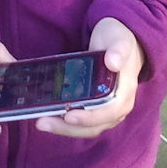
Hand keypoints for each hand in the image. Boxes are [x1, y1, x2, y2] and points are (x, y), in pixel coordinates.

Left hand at [34, 17, 144, 138]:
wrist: (120, 43)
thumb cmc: (119, 39)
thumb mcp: (119, 39)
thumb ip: (118, 49)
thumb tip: (113, 62)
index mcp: (125, 92)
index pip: (109, 112)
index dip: (89, 117)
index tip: (68, 116)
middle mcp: (119, 106)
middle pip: (94, 126)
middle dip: (68, 128)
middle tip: (42, 122)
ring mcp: (108, 110)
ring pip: (86, 128)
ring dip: (64, 128)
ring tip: (41, 122)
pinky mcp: (97, 109)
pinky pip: (82, 122)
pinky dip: (66, 123)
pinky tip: (48, 116)